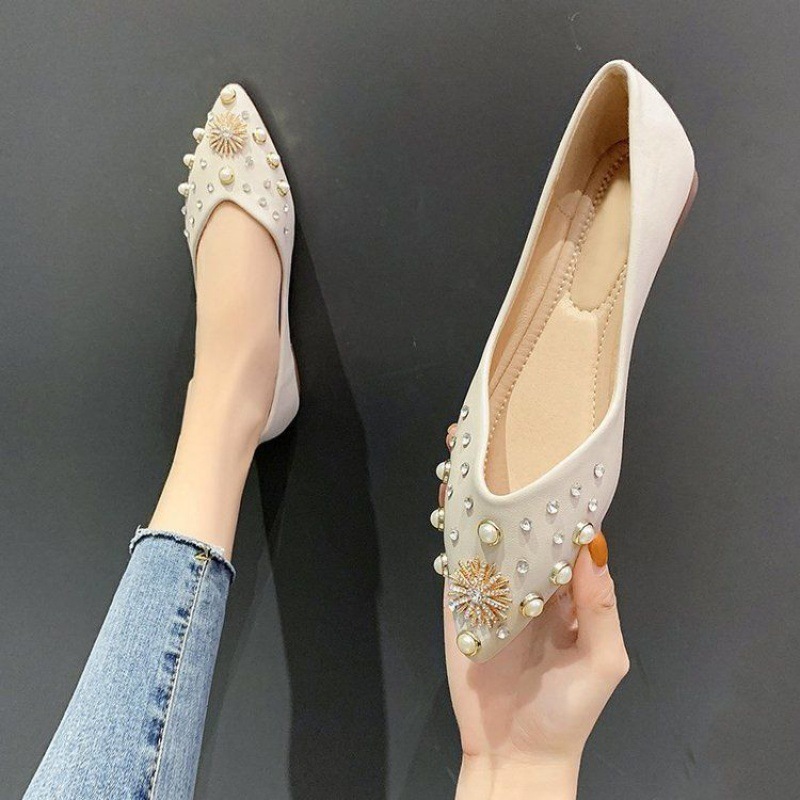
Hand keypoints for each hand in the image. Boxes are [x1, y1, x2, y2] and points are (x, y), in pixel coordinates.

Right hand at [440, 425, 629, 798]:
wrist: (512, 752)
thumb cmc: (567, 712)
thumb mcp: (602, 663)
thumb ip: (600, 609)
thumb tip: (593, 549)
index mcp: (568, 590)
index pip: (566, 531)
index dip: (563, 495)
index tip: (558, 453)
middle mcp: (530, 580)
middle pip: (523, 522)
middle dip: (514, 482)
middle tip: (504, 433)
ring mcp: (492, 588)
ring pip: (486, 531)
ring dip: (477, 493)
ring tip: (468, 448)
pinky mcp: (460, 601)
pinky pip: (456, 558)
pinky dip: (449, 525)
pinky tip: (445, 492)